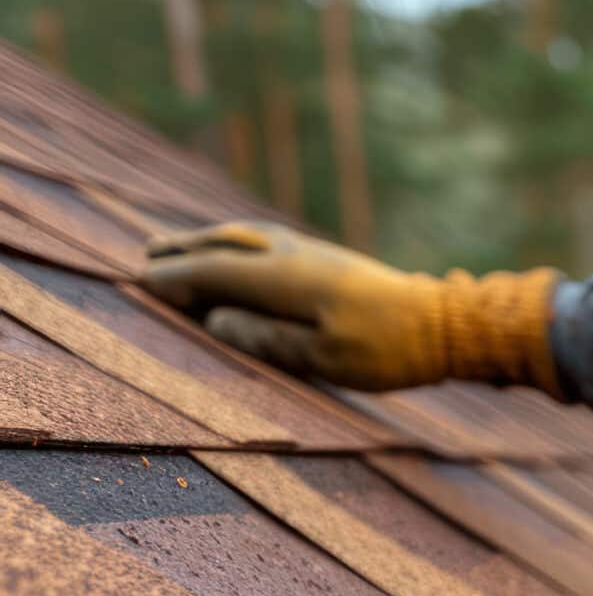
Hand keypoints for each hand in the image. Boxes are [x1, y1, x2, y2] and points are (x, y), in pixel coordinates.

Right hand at [142, 221, 559, 393]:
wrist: (448, 324)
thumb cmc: (388, 350)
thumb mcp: (325, 357)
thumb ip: (267, 338)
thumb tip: (216, 319)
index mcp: (284, 278)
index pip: (213, 273)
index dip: (175, 279)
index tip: (142, 283)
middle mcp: (293, 255)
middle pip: (224, 246)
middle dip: (184, 250)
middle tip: (146, 254)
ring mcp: (313, 252)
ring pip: (247, 237)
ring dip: (210, 240)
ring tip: (181, 246)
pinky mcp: (330, 258)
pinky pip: (268, 241)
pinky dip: (240, 242)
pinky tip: (241, 249)